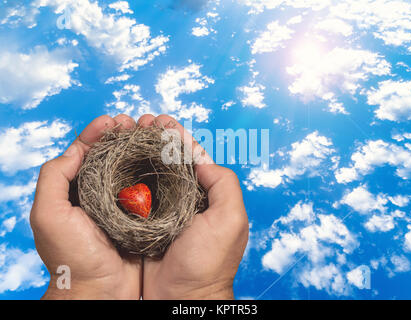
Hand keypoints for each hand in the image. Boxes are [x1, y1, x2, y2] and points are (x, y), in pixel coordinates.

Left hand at [30, 114, 141, 299]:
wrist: (101, 292)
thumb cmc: (71, 256)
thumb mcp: (48, 215)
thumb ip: (53, 178)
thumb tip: (76, 150)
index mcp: (76, 191)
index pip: (86, 152)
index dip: (98, 133)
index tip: (113, 120)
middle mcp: (100, 194)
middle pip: (113, 155)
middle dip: (125, 135)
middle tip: (138, 122)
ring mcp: (123, 204)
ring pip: (133, 168)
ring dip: (143, 148)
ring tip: (154, 132)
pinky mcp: (142, 215)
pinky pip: (151, 187)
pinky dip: (157, 170)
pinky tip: (165, 158)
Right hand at [140, 115, 248, 299]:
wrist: (180, 298)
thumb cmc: (209, 261)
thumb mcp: (230, 219)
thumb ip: (223, 184)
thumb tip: (201, 157)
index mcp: (204, 195)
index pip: (190, 157)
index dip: (177, 136)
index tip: (162, 120)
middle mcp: (182, 199)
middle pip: (167, 161)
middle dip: (154, 138)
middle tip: (140, 121)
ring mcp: (159, 210)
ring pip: (148, 173)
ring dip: (138, 151)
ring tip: (126, 132)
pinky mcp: (139, 222)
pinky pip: (131, 194)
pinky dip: (124, 175)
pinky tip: (115, 160)